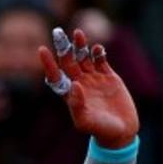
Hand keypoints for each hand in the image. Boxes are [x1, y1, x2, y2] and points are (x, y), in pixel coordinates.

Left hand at [41, 28, 138, 148]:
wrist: (120, 130)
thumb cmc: (99, 129)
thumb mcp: (85, 122)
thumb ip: (77, 105)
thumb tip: (74, 85)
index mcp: (69, 94)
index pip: (55, 75)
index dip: (48, 63)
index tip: (42, 50)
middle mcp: (78, 83)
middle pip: (68, 62)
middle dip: (63, 48)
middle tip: (57, 32)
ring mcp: (93, 78)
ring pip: (83, 58)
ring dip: (80, 45)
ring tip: (77, 33)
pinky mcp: (108, 76)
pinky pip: (101, 60)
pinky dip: (98, 53)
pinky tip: (97, 48)